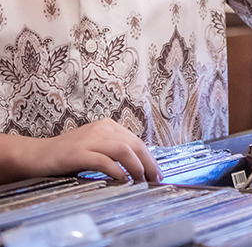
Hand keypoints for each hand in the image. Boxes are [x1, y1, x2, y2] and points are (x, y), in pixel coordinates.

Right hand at [21, 119, 161, 182]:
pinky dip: (116, 170)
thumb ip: (114, 151)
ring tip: (141, 181)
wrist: (39, 155)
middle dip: (148, 163)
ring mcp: (90, 139)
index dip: (149, 158)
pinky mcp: (79, 153)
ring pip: (123, 150)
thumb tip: (138, 166)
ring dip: (136, 167)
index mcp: (108, 126)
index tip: (156, 173)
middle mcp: (102, 129)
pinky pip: (103, 160)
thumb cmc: (69, 155)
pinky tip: (122, 180)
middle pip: (134, 144)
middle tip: (155, 180)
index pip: (136, 141)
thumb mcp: (96, 147)